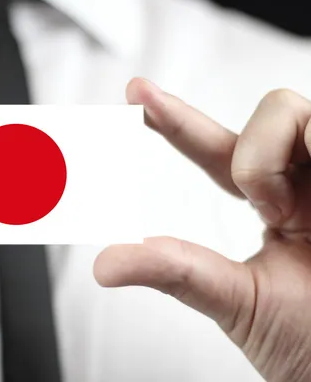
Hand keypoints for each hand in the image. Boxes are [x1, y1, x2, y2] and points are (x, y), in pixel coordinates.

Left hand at [95, 78, 310, 381]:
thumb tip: (103, 265)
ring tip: (289, 214)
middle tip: (265, 208)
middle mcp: (310, 183)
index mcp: (279, 206)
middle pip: (271, 114)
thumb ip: (177, 272)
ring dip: (271, 161)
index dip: (176, 120)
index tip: (135, 92)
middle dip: (250, 154)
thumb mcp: (238, 301)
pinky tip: (307, 210)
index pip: (220, 151)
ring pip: (294, 111)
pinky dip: (304, 152)